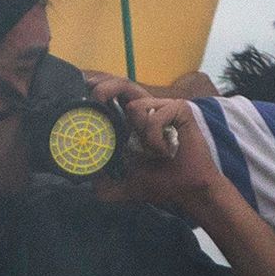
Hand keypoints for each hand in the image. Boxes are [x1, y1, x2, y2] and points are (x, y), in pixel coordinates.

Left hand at [87, 81, 223, 214]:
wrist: (189, 190)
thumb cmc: (164, 183)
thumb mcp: (127, 185)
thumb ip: (106, 185)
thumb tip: (88, 183)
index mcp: (134, 123)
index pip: (115, 96)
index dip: (100, 88)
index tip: (85, 88)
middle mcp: (149, 111)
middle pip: (123, 84)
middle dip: (105, 87)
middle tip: (96, 98)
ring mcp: (164, 108)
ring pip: (135, 106)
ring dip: (140, 134)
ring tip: (154, 151)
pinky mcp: (179, 109)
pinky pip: (154, 117)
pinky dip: (155, 138)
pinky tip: (166, 150)